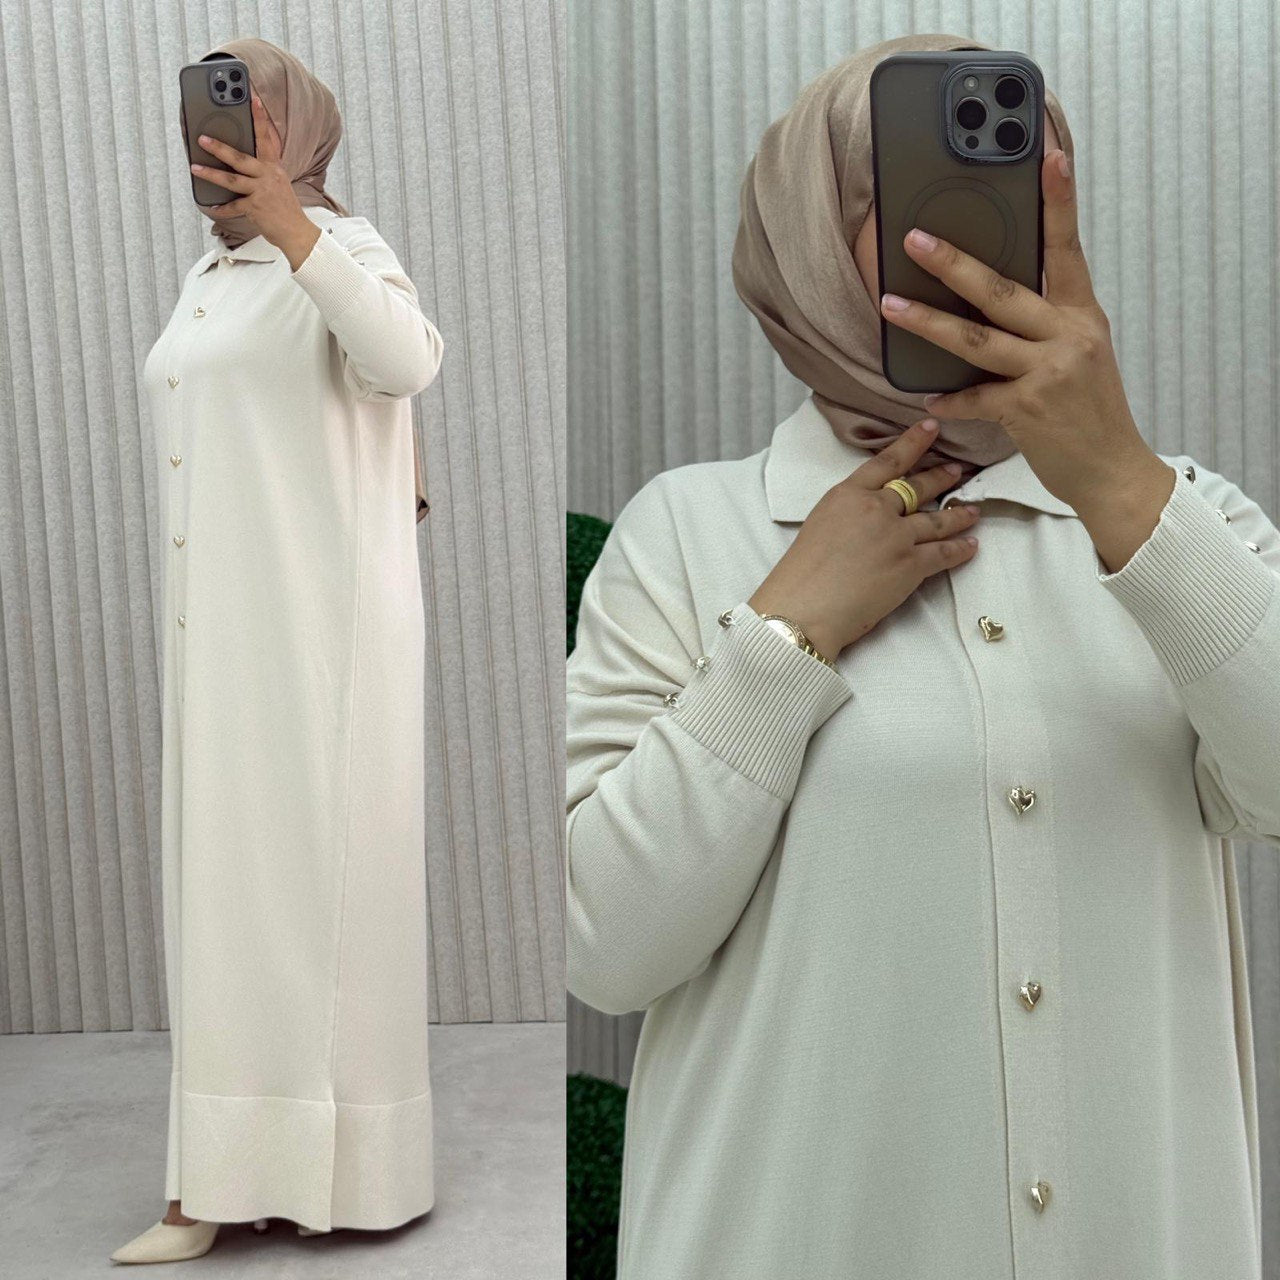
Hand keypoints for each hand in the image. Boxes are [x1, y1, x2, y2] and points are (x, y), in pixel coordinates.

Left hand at [190, 89, 319, 268]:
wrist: (297, 233)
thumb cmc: (285, 209)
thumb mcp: (277, 184)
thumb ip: (261, 171)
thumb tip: (235, 162)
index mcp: (273, 168)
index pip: (266, 138)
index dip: (260, 118)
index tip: (253, 99)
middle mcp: (268, 177)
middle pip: (240, 158)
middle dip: (220, 147)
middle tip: (202, 137)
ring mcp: (262, 192)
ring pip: (232, 180)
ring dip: (211, 173)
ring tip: (195, 167)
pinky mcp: (256, 208)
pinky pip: (233, 206)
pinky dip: (221, 208)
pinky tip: (209, 205)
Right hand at [748, 419, 981, 660]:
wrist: (804, 606)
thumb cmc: (801, 572)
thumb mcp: (819, 523)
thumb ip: (848, 511)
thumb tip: (867, 513)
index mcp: (848, 494)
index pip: (887, 462)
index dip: (912, 443)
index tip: (930, 429)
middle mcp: (876, 509)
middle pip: (918, 487)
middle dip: (941, 477)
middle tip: (957, 470)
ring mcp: (897, 536)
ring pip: (937, 520)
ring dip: (958, 514)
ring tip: (972, 510)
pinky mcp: (911, 565)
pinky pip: (943, 553)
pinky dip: (960, 549)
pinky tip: (970, 545)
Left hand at [878, 148, 1164, 519]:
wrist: (1113, 470)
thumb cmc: (1091, 412)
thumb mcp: (1083, 355)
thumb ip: (1047, 325)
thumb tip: (996, 300)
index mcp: (1083, 316)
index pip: (1068, 247)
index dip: (1059, 201)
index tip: (1049, 155)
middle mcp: (1068, 337)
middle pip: (1002, 290)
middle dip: (954, 263)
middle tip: (915, 238)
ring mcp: (1048, 373)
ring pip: (976, 340)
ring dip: (927, 323)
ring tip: (889, 306)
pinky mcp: (1028, 410)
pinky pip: (975, 399)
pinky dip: (950, 400)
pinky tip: (927, 398)